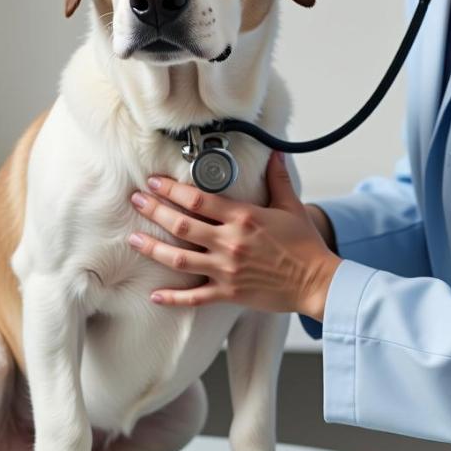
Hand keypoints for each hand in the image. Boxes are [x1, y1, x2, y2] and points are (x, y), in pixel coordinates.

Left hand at [127, 151, 341, 319]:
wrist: (318, 282)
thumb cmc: (305, 245)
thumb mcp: (291, 206)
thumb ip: (277, 179)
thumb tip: (275, 153)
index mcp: (243, 218)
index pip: (197, 200)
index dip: (171, 190)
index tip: (154, 182)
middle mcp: (229, 242)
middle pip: (181, 225)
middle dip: (154, 211)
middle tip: (136, 201)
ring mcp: (226, 270)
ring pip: (180, 259)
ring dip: (153, 248)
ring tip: (133, 239)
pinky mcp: (229, 293)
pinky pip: (194, 297)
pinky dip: (173, 297)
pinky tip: (154, 294)